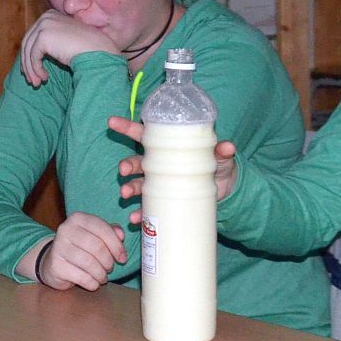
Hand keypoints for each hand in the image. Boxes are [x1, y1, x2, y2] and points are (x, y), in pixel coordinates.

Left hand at [18, 10, 117, 87]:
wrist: (97, 50)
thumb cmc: (86, 49)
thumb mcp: (64, 41)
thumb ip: (50, 42)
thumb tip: (32, 57)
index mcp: (51, 14)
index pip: (33, 35)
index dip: (30, 54)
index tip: (33, 70)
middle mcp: (46, 16)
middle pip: (28, 42)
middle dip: (28, 64)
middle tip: (32, 80)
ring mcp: (44, 25)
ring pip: (28, 51)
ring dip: (31, 70)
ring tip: (37, 83)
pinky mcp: (43, 36)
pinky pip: (34, 56)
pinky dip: (36, 69)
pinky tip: (44, 78)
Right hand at [35, 213, 127, 289]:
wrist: (52, 261)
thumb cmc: (79, 247)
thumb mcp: (95, 235)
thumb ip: (110, 232)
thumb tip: (120, 235)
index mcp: (78, 218)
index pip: (102, 229)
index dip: (117, 246)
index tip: (122, 258)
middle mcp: (65, 230)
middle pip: (97, 247)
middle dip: (108, 261)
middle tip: (110, 268)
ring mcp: (58, 248)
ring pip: (89, 263)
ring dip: (101, 274)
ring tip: (103, 277)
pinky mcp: (56, 266)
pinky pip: (82, 277)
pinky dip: (92, 283)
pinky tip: (94, 283)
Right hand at [109, 117, 238, 222]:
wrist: (223, 189)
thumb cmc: (216, 164)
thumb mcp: (218, 156)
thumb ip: (221, 151)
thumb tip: (228, 147)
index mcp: (166, 147)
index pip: (143, 133)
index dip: (126, 127)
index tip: (112, 122)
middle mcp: (157, 164)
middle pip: (136, 161)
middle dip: (127, 164)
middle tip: (123, 170)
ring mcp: (158, 183)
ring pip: (137, 183)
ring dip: (129, 188)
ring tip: (125, 194)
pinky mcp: (162, 200)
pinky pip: (147, 206)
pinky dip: (140, 212)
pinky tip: (136, 218)